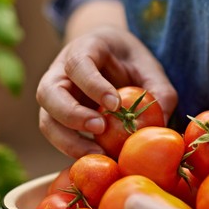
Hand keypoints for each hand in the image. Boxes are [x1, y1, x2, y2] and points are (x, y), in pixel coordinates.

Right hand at [37, 24, 176, 157]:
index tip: (115, 104)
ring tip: (99, 154)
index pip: (77, 64)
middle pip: (48, 93)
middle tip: (100, 128)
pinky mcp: (58, 120)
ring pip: (46, 120)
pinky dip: (74, 151)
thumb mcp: (148, 67)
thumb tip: (162, 121)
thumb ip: (159, 90)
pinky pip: (57, 137)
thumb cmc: (129, 62)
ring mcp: (54, 98)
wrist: (112, 60)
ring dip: (68, 141)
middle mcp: (59, 73)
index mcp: (83, 49)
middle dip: (71, 114)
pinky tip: (97, 158)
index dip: (92, 84)